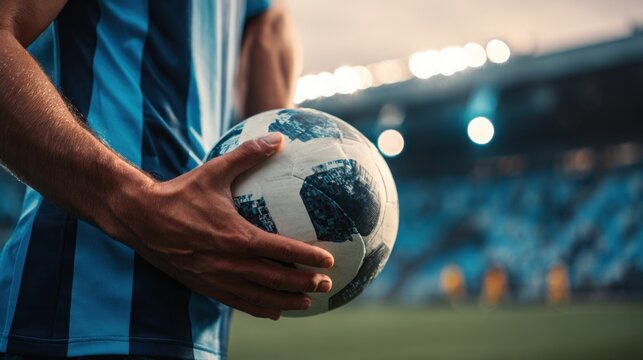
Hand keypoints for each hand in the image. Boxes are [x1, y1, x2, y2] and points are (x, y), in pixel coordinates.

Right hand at [114, 133, 333, 319]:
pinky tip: (274, 311)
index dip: (308, 258)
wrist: (140, 218)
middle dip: (305, 284)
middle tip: (326, 286)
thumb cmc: (180, 193)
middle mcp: (229, 263)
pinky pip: (238, 302)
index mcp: (236, 236)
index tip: (329, 262)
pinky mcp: (205, 286)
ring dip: (286, 301)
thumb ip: (248, 154)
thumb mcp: (214, 170)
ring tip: (307, 303)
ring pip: (259, 297)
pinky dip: (260, 308)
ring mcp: (217, 278)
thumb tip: (278, 138)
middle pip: (276, 279)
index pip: (282, 250)